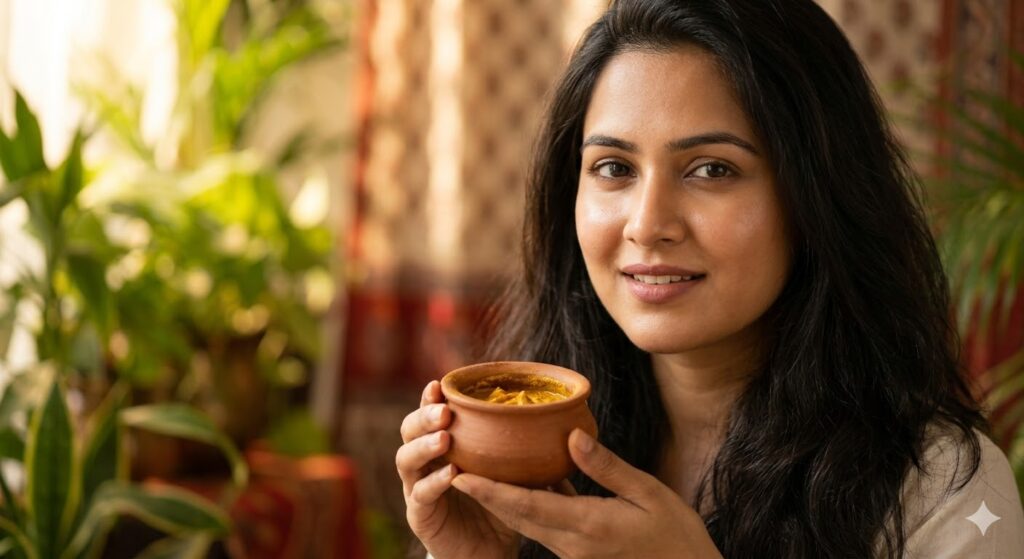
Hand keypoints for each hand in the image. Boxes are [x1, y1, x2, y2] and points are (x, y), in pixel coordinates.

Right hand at [397, 381, 520, 558]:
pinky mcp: (421, 516)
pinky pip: (420, 495)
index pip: (429, 415)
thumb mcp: (511, 472)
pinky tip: (451, 474)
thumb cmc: (499, 505)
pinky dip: (433, 482)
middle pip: (408, 430)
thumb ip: (522, 448)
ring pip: (405, 459)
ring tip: (445, 438)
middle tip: (444, 411)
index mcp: (442, 446)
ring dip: (424, 446)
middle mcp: (424, 463)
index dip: (430, 398)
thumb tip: (559, 421)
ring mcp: (417, 489)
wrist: (491, 551)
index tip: (440, 384)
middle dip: (423, 417)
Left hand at [450, 429, 722, 558]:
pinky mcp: (580, 556)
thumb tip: (572, 436)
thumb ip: (607, 467)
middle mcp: (573, 543)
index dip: (491, 491)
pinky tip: (524, 487)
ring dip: (500, 503)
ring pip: (527, 525)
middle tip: (455, 468)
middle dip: (484, 495)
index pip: (528, 506)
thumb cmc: (678, 537)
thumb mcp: (649, 494)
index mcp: (588, 524)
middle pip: (517, 517)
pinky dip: (526, 509)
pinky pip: (544, 529)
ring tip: (477, 474)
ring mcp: (574, 554)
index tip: (461, 474)